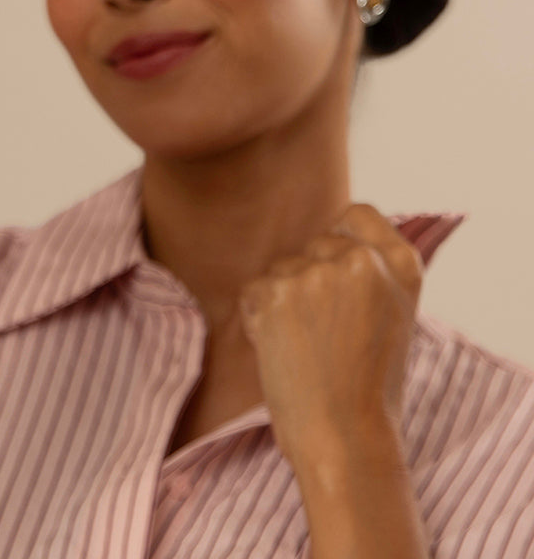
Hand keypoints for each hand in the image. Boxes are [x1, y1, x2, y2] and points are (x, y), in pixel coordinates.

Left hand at [238, 204, 423, 466]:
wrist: (346, 439)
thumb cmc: (368, 389)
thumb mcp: (393, 319)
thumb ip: (371, 274)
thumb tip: (331, 239)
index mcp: (401, 265)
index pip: (358, 215)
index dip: (340, 238)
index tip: (335, 268)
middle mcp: (362, 261)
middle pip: (313, 246)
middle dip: (308, 281)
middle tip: (323, 335)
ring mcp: (317, 273)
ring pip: (281, 269)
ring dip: (282, 301)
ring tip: (307, 349)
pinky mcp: (277, 290)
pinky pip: (253, 291)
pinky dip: (258, 319)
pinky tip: (282, 352)